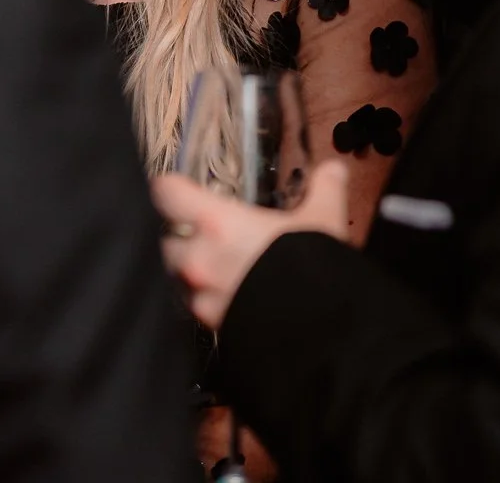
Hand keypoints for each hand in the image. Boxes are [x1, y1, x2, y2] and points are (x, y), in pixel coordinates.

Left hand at [153, 159, 350, 329]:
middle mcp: (199, 257)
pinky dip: (204, 299)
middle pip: (165, 237)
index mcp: (217, 223)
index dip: (171, 188)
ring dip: (189, 269)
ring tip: (216, 268)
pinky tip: (228, 296)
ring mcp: (200, 294)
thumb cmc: (316, 271)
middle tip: (203, 235)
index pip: (166, 192)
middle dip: (180, 236)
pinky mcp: (209, 324)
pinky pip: (194, 306)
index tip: (180, 189)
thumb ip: (324, 189)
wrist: (324, 330)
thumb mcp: (323, 222)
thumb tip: (334, 170)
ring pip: (176, 274)